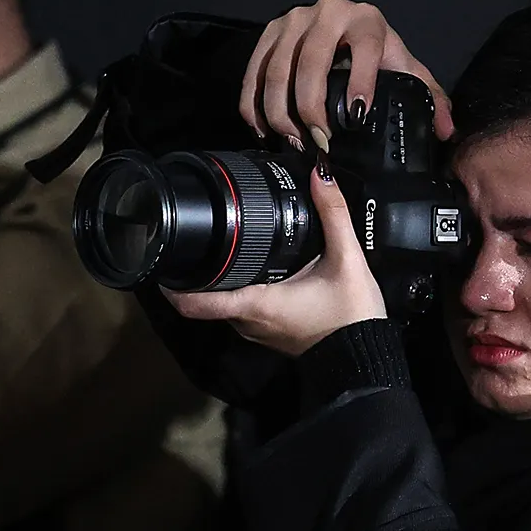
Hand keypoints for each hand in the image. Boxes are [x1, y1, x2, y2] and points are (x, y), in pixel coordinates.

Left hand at [162, 158, 387, 355]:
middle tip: (190, 239)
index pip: (195, 303)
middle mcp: (248, 323)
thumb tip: (319, 173)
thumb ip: (333, 214)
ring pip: (224, 305)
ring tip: (219, 248)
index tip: (162, 259)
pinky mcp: (271, 333)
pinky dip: (237, 291)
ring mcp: (258, 331)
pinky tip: (252, 268)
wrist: (368, 357)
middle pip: (205, 298)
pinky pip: (242, 310)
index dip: (170, 285)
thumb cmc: (352, 316)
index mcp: (255, 305)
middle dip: (194, 273)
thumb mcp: (347, 259)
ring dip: (217, 282)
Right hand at [241, 0, 452, 152]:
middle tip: (319, 141)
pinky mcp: (267, 33)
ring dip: (280, 112)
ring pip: (276, 70)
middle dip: (310, 108)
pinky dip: (254, 106)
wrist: (345, 25)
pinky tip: (265, 131)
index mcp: (366, 20)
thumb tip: (446, 130)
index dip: (360, 81)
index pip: (363, 48)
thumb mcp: (403, 68)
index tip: (356, 117)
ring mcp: (292, 21)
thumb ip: (427, 96)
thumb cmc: (376, 51)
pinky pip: (253, 73)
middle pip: (310, 62)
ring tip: (294, 141)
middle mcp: (327, 12)